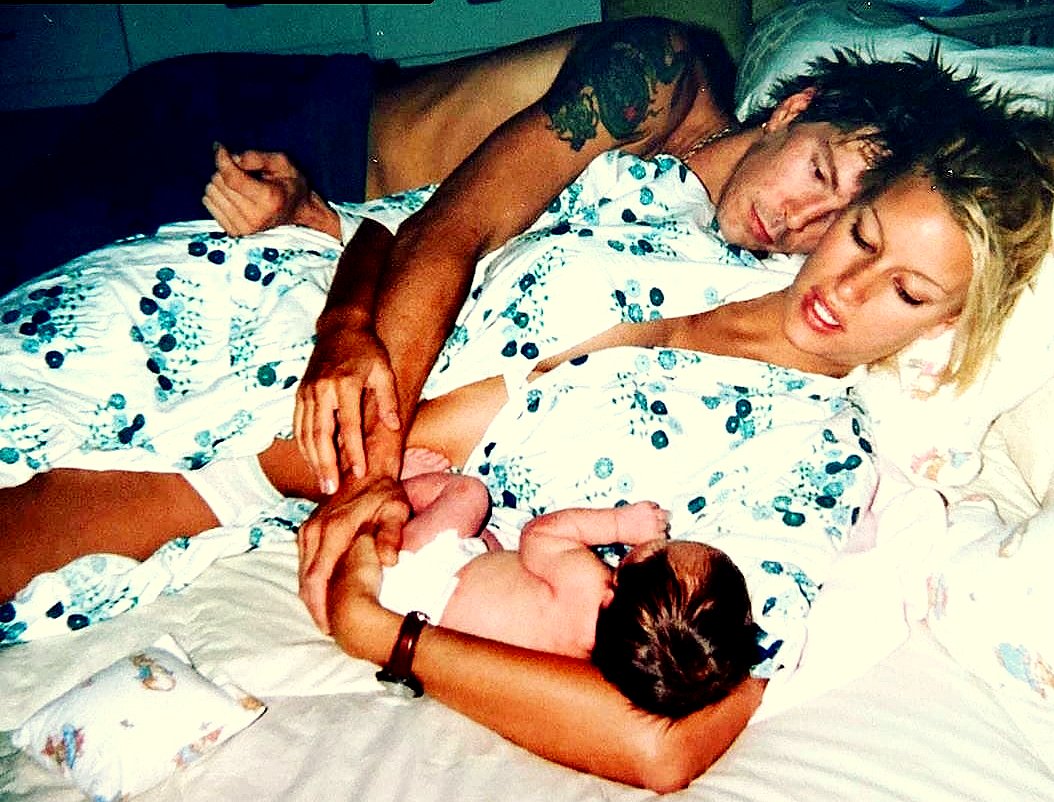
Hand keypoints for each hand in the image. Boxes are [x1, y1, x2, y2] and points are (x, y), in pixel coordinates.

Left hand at [203, 144, 338, 236]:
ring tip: (240, 186)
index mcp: (269, 199)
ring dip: (222, 184)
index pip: (232, 178)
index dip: (222, 159)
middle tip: (244, 173)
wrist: (297, 211)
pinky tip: (233, 196)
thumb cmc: (289, 184)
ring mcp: (243, 228)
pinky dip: (218, 195)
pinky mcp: (233, 231)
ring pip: (211, 192)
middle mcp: (255, 217)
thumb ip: (256, 157)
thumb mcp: (281, 162)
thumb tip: (230, 157)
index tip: (221, 147)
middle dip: (227, 171)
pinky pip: (208, 203)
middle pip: (220, 183)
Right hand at [294, 320, 400, 492]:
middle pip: (321, 434)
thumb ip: (388, 400)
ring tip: (323, 482)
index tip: (359, 472)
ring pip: (306, 432)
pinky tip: (312, 461)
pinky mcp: (299, 394)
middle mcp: (322, 389)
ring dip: (313, 460)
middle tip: (331, 488)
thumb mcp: (384, 371)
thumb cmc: (367, 351)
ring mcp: (307, 392)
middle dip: (325, 464)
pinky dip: (303, 446)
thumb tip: (394, 427)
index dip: (353, 450)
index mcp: (345, 384)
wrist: (340, 328)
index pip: (349, 424)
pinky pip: (298, 425)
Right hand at [298, 474, 410, 631]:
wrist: (369, 469)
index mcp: (334, 531)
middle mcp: (315, 531)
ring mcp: (309, 529)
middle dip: (314, 608)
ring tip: (327, 618)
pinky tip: (323, 594)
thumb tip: (389, 560)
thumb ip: (391, 535)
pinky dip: (310, 581)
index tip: (330, 628)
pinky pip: (303, 562)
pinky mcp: (308, 528)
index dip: (320, 607)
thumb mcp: (396, 511)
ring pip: (302, 572)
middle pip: (305, 581)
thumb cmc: (386, 493)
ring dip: (311, 596)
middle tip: (330, 630)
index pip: (317, 579)